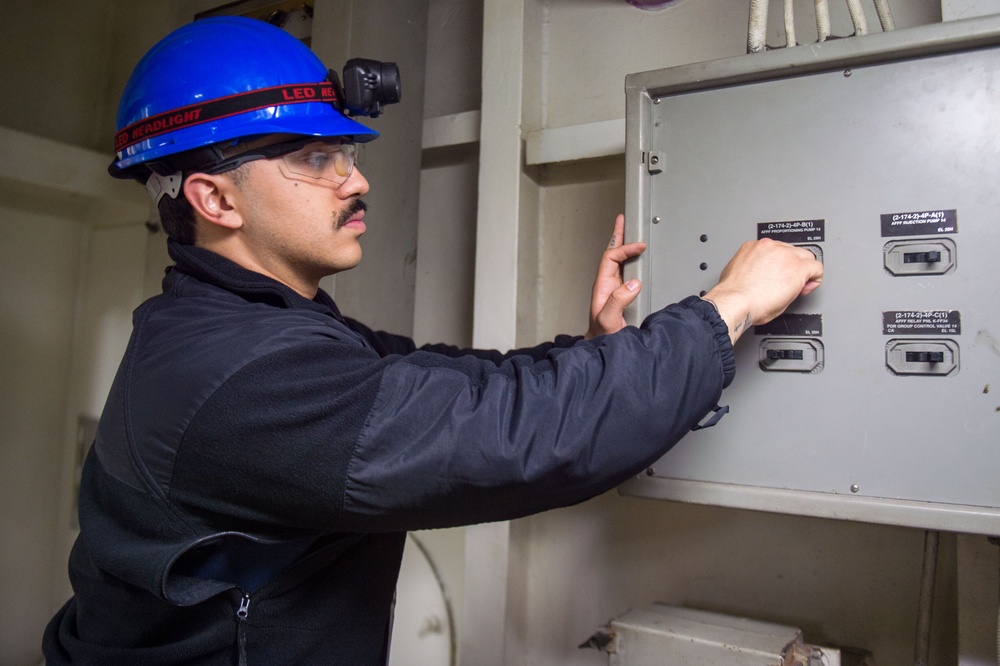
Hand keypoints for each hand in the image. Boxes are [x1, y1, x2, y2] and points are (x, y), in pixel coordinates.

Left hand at [586, 214, 646, 338]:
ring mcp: (614, 290)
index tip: (640, 246)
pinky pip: (626, 272)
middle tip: (622, 219)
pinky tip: (636, 256)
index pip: (612, 258)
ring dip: (623, 245)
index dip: (625, 249)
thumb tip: (633, 282)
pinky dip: (631, 259)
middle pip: (612, 254)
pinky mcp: (622, 296)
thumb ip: (619, 301)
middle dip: (618, 236)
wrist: (602, 349)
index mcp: (602, 286)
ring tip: (628, 230)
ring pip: (618, 262)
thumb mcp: (609, 319)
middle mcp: (607, 285)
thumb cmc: (603, 337)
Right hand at [702, 238, 823, 343]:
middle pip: (792, 251)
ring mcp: (785, 255)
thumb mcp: (737, 273)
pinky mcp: (798, 267)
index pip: (775, 250)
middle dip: (793, 266)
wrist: (737, 301)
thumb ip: (750, 268)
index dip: (780, 264)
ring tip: (798, 287)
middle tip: (788, 283)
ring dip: (803, 271)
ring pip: (806, 257)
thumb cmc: (734, 294)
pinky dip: (815, 278)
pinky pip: (816, 268)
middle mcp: (770, 247)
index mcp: (753, 247)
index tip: (778, 276)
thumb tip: (757, 276)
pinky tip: (809, 286)